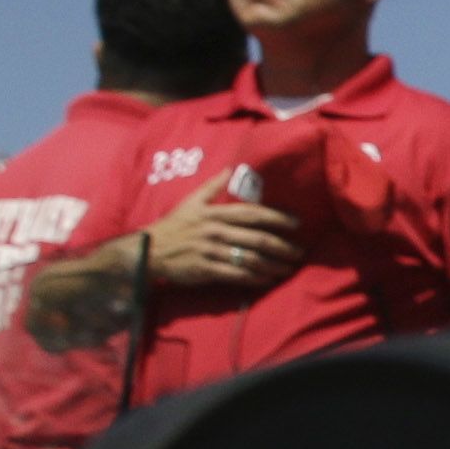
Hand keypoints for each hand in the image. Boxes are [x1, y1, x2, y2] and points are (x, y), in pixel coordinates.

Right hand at [140, 197, 297, 292]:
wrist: (149, 250)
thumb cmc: (174, 226)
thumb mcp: (191, 202)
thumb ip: (213, 187)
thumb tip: (231, 168)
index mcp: (213, 213)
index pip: (252, 213)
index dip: (277, 217)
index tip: (297, 223)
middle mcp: (215, 231)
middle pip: (257, 239)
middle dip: (283, 247)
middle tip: (300, 252)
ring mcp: (211, 251)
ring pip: (251, 259)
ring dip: (274, 265)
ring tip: (289, 269)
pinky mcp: (206, 269)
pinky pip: (237, 275)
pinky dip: (256, 278)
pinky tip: (268, 280)